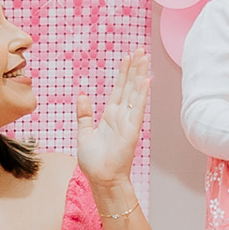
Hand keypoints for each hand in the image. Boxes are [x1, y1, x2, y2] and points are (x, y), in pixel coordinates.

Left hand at [77, 50, 148, 186]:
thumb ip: (84, 114)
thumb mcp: (84, 133)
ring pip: (135, 93)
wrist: (101, 179)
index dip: (123, 73)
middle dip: (134, 68)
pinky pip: (138, 108)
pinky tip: (146, 80)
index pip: (119, 90)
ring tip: (144, 57)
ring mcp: (128, 122)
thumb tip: (82, 94)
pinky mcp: (132, 130)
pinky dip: (142, 94)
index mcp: (110, 116)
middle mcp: (121, 116)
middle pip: (129, 86)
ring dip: (140, 75)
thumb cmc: (94, 162)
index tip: (128, 57)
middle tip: (140, 50)